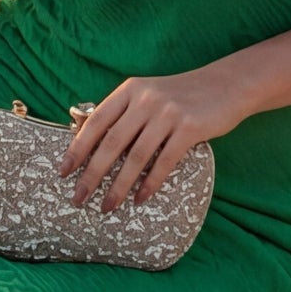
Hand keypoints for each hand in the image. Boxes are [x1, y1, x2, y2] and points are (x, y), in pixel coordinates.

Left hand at [59, 68, 243, 210]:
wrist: (226, 84)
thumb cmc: (181, 96)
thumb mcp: (148, 94)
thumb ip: (125, 114)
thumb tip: (92, 145)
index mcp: (130, 90)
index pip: (96, 122)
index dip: (77, 148)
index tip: (64, 171)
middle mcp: (145, 99)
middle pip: (111, 142)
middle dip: (92, 174)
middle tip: (78, 198)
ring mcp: (168, 113)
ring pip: (136, 156)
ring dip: (118, 186)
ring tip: (107, 206)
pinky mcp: (189, 128)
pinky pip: (164, 162)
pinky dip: (150, 183)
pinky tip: (140, 199)